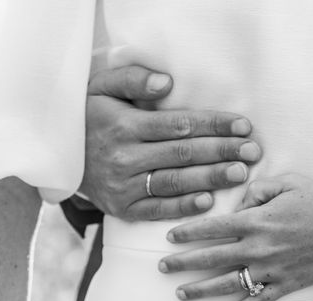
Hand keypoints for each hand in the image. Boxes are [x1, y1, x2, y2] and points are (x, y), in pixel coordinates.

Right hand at [83, 65, 261, 220]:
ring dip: (211, 178)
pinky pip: (158, 209)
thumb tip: (166, 84)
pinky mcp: (123, 208)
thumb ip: (132, 79)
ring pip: (175, 181)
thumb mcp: (101, 88)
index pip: (179, 124)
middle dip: (222, 151)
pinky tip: (208, 201)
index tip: (243, 125)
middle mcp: (125, 157)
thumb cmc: (89, 118)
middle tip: (253, 151)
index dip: (214, 125)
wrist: (59, 158)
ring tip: (240, 173)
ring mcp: (124, 186)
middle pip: (183, 154)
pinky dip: (183, 207)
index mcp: (124, 125)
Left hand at [160, 174, 312, 300]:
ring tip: (180, 293)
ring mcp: (272, 270)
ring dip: (201, 290)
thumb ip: (256, 190)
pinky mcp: (285, 286)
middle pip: (212, 258)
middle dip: (183, 263)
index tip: (169, 238)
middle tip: (161, 268)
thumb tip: (237, 205)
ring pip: (228, 283)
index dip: (188, 233)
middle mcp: (259, 247)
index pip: (212, 228)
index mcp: (257, 220)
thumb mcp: (288, 183)